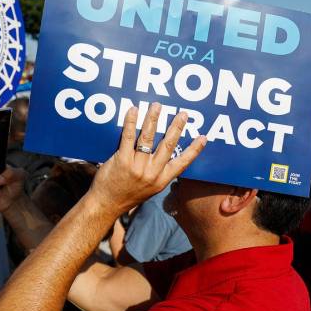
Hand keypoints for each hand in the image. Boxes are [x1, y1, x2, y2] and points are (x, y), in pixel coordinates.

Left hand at [90, 102, 206, 214]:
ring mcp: (137, 167)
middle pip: (168, 145)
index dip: (194, 150)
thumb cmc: (127, 194)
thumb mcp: (149, 188)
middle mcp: (152, 174)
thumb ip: (157, 172)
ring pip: (148, 138)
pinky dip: (131, 122)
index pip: (182, 163)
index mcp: (161, 180)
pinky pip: (128, 137)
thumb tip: (166, 153)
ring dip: (153, 119)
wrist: (106, 204)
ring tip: (157, 106)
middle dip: (176, 127)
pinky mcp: (121, 161)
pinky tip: (133, 111)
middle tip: (183, 114)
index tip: (203, 137)